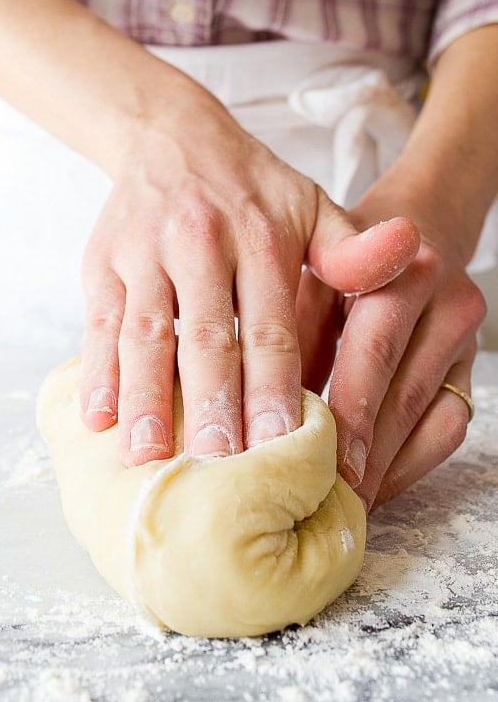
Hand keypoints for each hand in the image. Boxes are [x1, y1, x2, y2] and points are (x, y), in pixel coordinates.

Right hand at [78, 94, 419, 465]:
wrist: (169, 134)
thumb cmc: (249, 187)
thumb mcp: (310, 204)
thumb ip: (353, 247)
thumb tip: (412, 249)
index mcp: (259, 236)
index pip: (270, 325)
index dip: (273, 387)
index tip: (277, 444)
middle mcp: (199, 243)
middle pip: (206, 337)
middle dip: (210, 406)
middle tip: (215, 468)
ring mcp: (144, 253)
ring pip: (144, 334)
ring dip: (146, 398)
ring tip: (148, 458)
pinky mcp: (103, 263)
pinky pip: (98, 322)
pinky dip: (96, 371)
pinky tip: (97, 418)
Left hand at [298, 216, 485, 511]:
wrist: (406, 229)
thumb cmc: (339, 259)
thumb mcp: (308, 277)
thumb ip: (292, 331)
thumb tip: (257, 407)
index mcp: (395, 270)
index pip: (373, 351)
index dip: (345, 414)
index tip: (313, 462)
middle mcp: (442, 299)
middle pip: (405, 392)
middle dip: (364, 456)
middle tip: (324, 500)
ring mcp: (465, 334)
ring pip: (435, 418)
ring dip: (389, 467)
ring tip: (346, 502)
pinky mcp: (473, 364)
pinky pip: (451, 425)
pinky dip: (413, 461)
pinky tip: (377, 482)